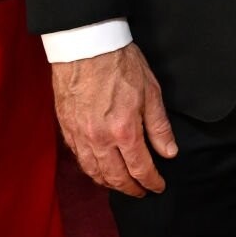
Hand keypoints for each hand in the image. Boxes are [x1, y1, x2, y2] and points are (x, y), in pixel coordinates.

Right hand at [51, 43, 177, 197]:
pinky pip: (79, 157)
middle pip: (115, 177)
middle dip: (130, 189)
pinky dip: (90, 168)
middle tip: (141, 191)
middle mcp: (99, 139)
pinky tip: (97, 168)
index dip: (151, 182)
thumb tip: (168, 152)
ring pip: (94, 171)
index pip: (140, 169)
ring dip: (109, 183)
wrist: (85, 45)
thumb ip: (159, 127)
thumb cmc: (120, 64)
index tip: (158, 186)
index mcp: (124, 131)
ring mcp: (80, 135)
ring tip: (120, 185)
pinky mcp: (66, 127)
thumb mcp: (151, 92)